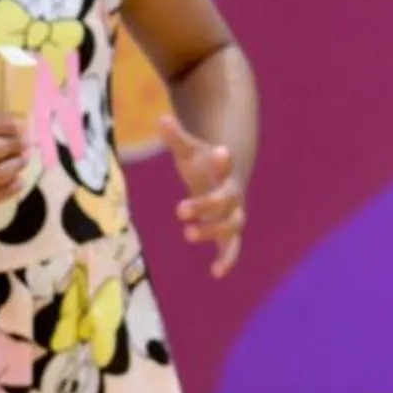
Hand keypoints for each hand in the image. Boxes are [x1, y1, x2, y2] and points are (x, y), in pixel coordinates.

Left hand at [159, 114, 243, 277]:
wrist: (224, 183)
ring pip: (231, 226)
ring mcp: (233, 215)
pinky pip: (232, 248)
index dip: (223, 160)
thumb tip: (159, 119)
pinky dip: (227, 260)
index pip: (226, 165)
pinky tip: (215, 273)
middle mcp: (232, 194)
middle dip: (206, 205)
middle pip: (226, 201)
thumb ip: (176, 138)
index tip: (220, 150)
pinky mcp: (229, 234)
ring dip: (212, 231)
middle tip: (180, 209)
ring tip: (187, 234)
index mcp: (224, 172)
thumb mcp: (189, 152)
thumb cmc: (204, 166)